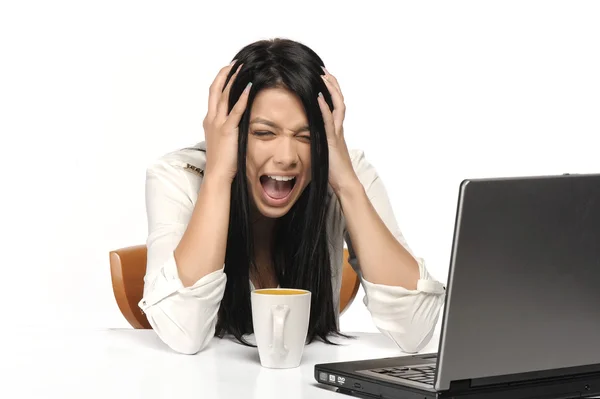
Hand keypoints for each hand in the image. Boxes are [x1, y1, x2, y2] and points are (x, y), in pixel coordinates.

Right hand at [203, 61, 251, 182]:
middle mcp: (211, 119)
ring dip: (234, 80)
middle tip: (235, 63)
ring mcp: (218, 124)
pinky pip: (236, 111)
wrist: (217, 174)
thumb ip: (228, 129)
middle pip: (216, 90)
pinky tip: (250, 87)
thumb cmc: (223, 161)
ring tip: (243, 68)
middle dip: (225, 74)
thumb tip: (237, 124)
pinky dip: (243, 97)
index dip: (221, 80)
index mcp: (210, 120)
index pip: (214, 95)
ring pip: (224, 96)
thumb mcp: (223, 141)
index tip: (229, 70)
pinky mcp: (227, 131)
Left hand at [317, 67, 359, 194]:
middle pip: (339, 100)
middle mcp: (338, 128)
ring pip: (337, 106)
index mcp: (336, 129)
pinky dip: (324, 107)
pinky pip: (329, 121)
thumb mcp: (322, 151)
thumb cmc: (333, 170)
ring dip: (330, 90)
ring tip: (322, 76)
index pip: (335, 104)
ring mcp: (337, 133)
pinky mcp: (333, 141)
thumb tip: (304, 135)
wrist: (344, 183)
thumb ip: (317, 140)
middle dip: (332, 84)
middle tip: (323, 70)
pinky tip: (319, 96)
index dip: (330, 90)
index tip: (322, 77)